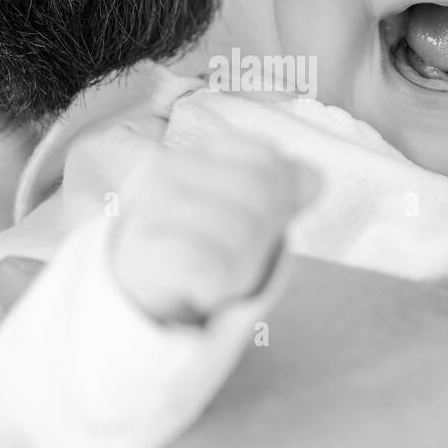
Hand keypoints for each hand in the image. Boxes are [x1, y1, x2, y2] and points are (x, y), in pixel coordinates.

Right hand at [111, 134, 320, 323]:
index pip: (265, 160)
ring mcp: (154, 210)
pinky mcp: (146, 252)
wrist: (132, 293)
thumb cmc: (196, 247)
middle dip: (261, 238)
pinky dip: (217, 289)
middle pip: (260, 195)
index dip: (280, 197)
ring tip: (216, 275)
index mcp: (197, 154)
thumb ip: (279, 192)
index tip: (262, 224)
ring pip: (240, 234)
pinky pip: (212, 270)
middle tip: (237, 259)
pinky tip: (201, 291)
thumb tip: (315, 179)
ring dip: (240, 270)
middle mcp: (170, 172)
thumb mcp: (241, 214)